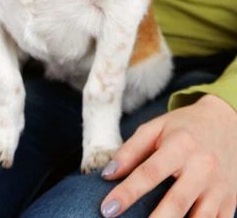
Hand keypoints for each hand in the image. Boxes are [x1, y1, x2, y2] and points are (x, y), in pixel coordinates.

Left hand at [101, 94, 236, 216]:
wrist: (226, 123)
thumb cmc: (184, 127)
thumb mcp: (156, 128)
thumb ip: (130, 150)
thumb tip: (108, 174)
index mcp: (181, 144)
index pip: (150, 172)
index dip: (127, 193)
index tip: (107, 209)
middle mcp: (203, 166)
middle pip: (177, 202)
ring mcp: (220, 186)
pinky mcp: (231, 201)